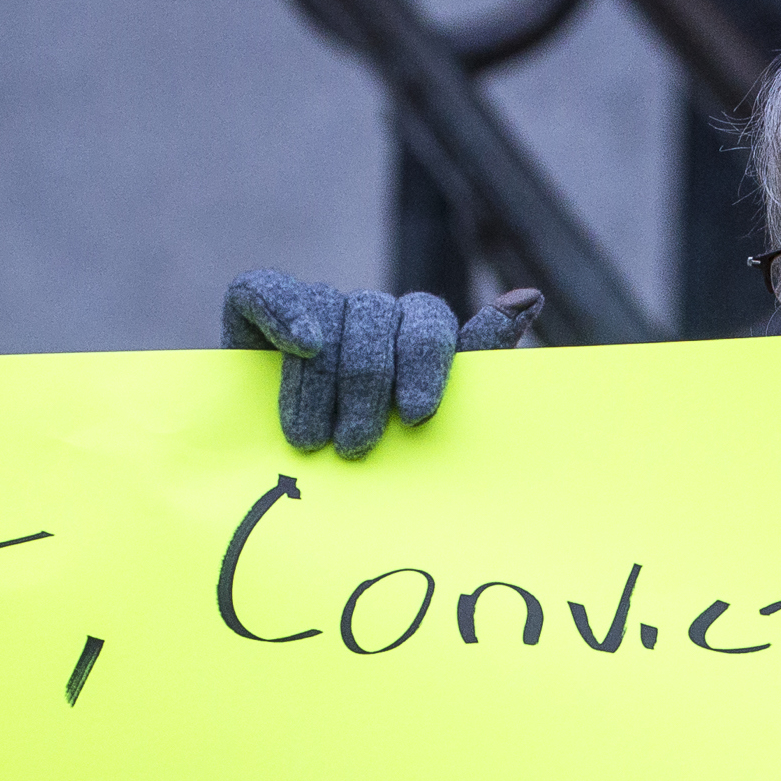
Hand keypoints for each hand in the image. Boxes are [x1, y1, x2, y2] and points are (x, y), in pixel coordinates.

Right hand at [219, 273, 542, 458]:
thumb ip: (477, 362)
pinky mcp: (252, 313)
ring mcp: (310, 311)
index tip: (416, 415)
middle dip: (367, 384)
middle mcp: (366, 315)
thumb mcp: (429, 427)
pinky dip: (282, 311)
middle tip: (356, 447)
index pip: (427, 317)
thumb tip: (529, 296)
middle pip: (376, 315)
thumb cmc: (378, 466)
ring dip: (321, 381)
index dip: (425, 358)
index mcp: (414, 335)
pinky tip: (301, 345)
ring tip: (311, 442)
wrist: (285, 491)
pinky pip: (261, 289)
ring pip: (325, 311)